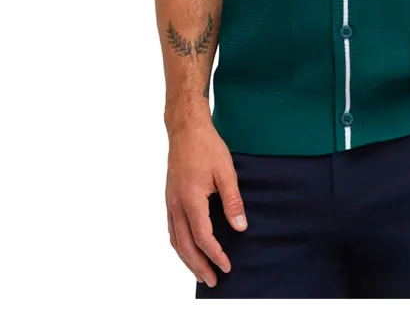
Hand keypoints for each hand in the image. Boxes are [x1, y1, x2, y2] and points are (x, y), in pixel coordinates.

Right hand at [165, 118, 247, 288]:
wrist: (186, 129)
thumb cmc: (207, 146)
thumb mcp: (226, 171)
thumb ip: (233, 201)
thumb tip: (240, 228)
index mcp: (191, 199)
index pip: (203, 237)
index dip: (215, 254)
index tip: (226, 266)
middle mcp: (176, 204)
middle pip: (185, 245)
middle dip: (198, 266)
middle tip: (212, 280)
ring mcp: (170, 202)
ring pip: (175, 239)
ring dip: (187, 259)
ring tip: (200, 271)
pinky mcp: (169, 197)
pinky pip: (172, 228)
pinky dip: (179, 244)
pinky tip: (188, 247)